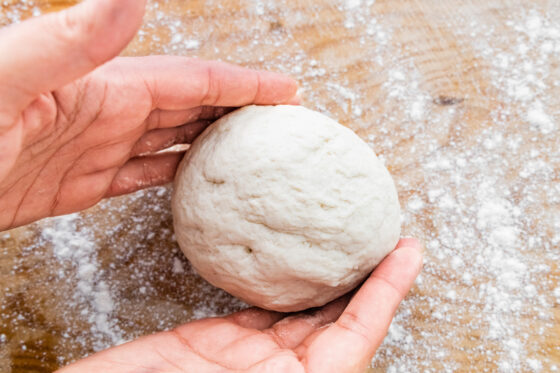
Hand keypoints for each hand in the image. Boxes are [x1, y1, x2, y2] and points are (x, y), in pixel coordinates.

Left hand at [0, 0, 297, 229]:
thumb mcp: (5, 81)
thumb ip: (70, 40)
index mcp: (103, 89)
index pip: (191, 80)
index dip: (242, 83)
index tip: (287, 91)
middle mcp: (107, 115)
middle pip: (189, 107)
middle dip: (238, 109)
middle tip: (281, 123)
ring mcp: (95, 151)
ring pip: (170, 141)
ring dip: (211, 141)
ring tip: (250, 150)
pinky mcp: (79, 188)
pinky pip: (141, 177)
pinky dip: (172, 176)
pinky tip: (193, 179)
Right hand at [58, 238, 422, 372]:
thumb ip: (294, 365)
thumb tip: (337, 352)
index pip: (357, 333)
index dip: (388, 291)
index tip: (410, 250)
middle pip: (334, 319)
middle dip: (361, 276)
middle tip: (377, 231)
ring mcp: (243, 358)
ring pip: (296, 309)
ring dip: (320, 273)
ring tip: (338, 233)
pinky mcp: (208, 342)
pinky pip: (251, 304)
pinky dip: (270, 278)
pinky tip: (279, 254)